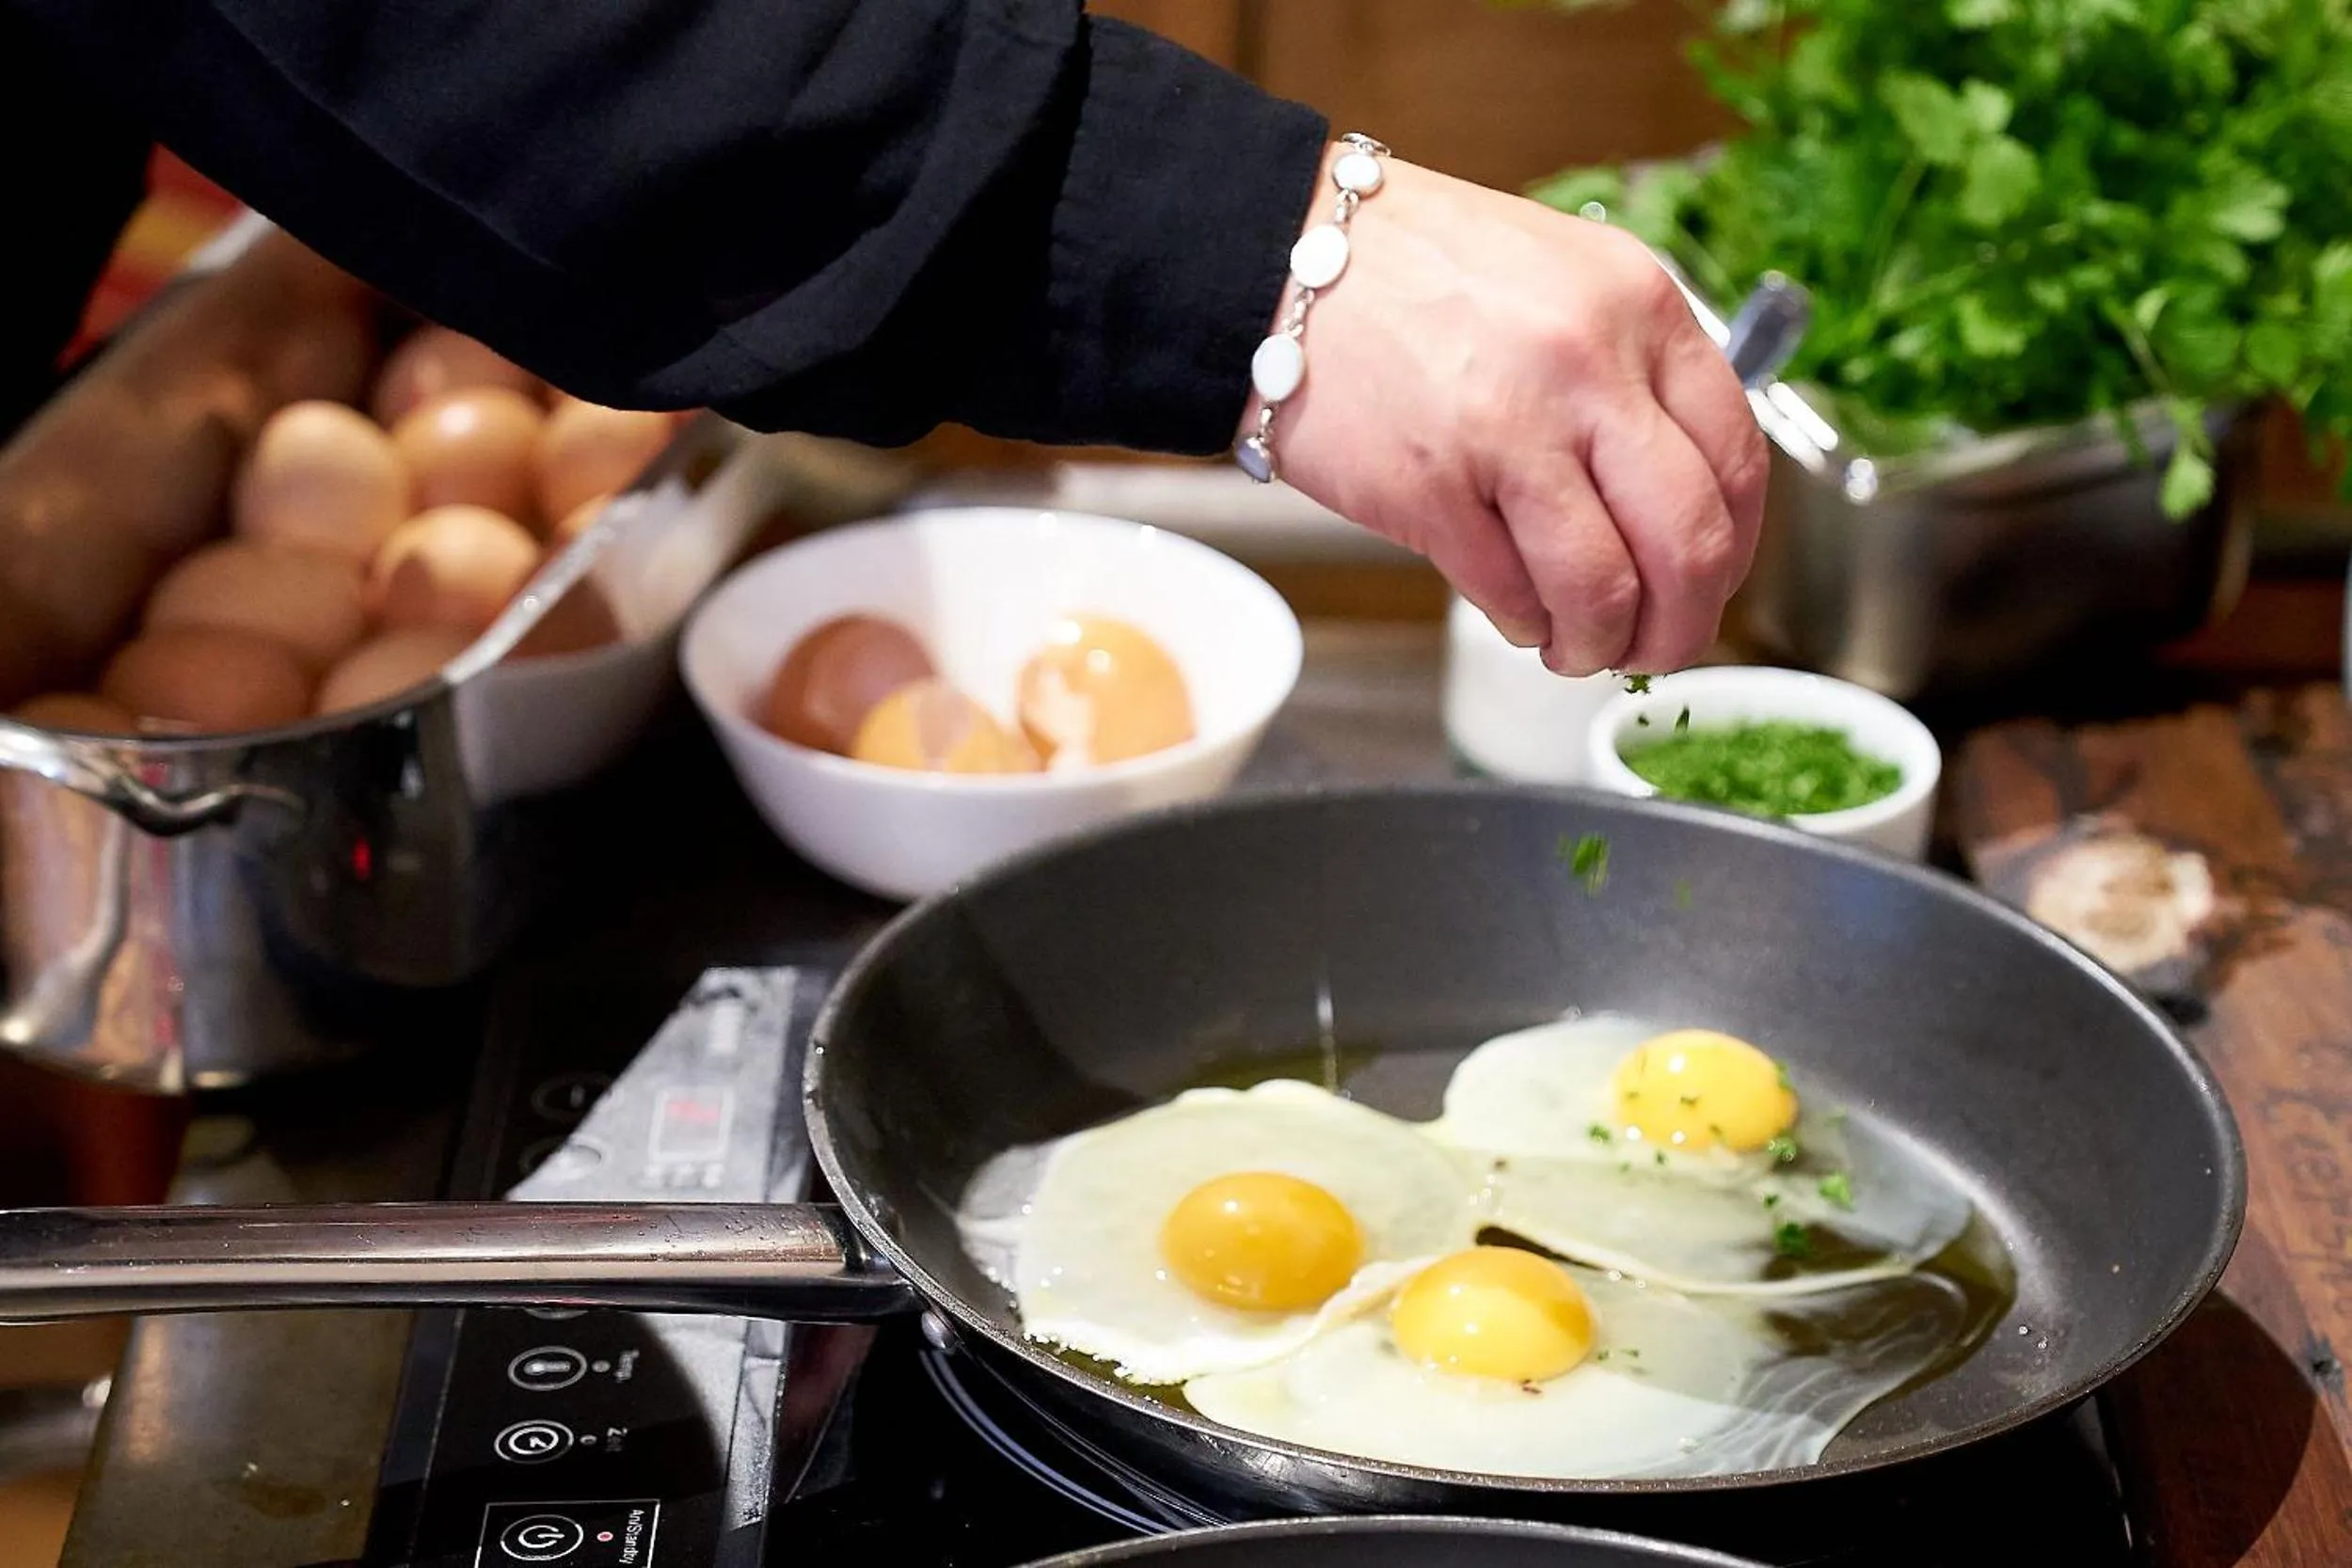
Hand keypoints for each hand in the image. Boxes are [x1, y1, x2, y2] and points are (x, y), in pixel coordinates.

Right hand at [1254, 150, 1767, 676]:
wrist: (1283, 259)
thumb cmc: (1414, 273)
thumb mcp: (1562, 280)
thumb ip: (1630, 370)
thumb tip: (1678, 501)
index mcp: (1639, 306)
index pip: (1738, 459)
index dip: (1735, 550)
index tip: (1709, 581)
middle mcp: (1588, 367)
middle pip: (1689, 540)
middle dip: (1683, 623)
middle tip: (1657, 645)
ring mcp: (1510, 431)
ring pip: (1604, 587)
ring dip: (1601, 643)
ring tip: (1579, 646)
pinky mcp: (1433, 489)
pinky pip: (1511, 595)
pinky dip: (1526, 625)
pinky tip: (1517, 612)